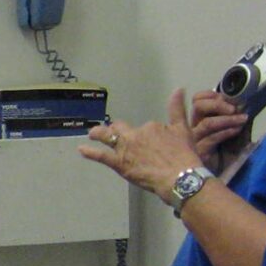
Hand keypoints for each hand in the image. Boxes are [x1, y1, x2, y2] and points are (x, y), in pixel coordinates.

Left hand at [79, 89, 206, 202]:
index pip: (145, 128)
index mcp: (151, 127)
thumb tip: (179, 89)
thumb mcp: (184, 129)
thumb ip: (178, 109)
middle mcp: (135, 135)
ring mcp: (125, 149)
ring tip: (91, 134)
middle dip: (116, 128)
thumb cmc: (184, 155)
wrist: (180, 177)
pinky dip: (89, 152)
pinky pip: (101, 156)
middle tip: (114, 131)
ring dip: (98, 134)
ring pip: (107, 137)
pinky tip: (81, 149)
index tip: (155, 144)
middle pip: (120, 128)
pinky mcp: (119, 163)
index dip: (148, 136)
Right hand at [187, 88, 251, 170]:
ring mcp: (194, 140)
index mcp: (200, 120)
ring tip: (242, 118)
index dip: (210, 94)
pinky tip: (238, 130)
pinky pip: (212, 138)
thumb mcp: (235, 133)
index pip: (198, 100)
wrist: (221, 176)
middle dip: (217, 103)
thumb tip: (246, 105)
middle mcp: (194, 127)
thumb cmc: (225, 154)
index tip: (227, 97)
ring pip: (206, 123)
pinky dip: (226, 131)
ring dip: (227, 118)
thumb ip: (238, 120)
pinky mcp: (199, 152)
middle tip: (233, 107)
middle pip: (198, 106)